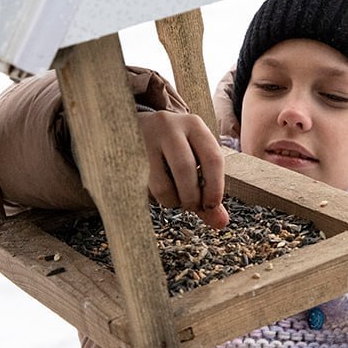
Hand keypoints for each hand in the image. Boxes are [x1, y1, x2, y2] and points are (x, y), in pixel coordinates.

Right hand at [138, 110, 228, 228]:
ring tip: (173, 196)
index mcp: (194, 125)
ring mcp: (144, 139)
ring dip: (171, 201)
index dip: (215, 189)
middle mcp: (170, 127)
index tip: (211, 206)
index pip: (212, 158)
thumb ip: (209, 190)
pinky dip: (155, 198)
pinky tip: (156, 188)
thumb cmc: (174, 147)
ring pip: (162, 184)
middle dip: (191, 198)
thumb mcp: (196, 159)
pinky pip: (143, 189)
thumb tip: (221, 222)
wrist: (133, 125)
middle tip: (192, 207)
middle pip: (185, 170)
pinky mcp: (126, 155)